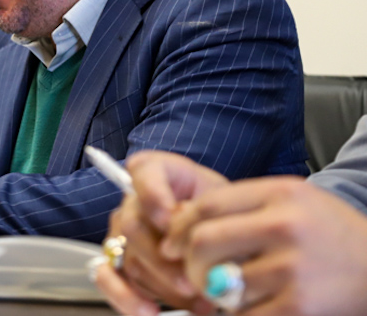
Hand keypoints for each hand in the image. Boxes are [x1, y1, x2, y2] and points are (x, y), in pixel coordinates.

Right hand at [96, 151, 226, 315]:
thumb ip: (204, 210)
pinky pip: (106, 277)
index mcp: (156, 171)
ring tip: (198, 302)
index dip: (153, 196)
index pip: (143, 173)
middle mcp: (132, 200)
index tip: (171, 220)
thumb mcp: (221, 198)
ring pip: (130, 260)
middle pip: (133, 227)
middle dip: (163, 260)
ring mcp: (121, 231)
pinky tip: (149, 311)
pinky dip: (126, 298)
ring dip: (162, 287)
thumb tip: (190, 235)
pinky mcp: (116, 260)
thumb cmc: (219, 210)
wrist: (220, 229)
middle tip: (191, 282)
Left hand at [163, 177, 366, 315]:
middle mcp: (284, 226)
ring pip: (220, 281)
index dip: (179, 227)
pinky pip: (242, 314)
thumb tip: (179, 228)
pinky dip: (237, 314)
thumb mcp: (290, 200)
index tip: (171, 244)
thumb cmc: (326, 231)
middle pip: (204, 242)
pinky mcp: (299, 305)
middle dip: (189, 262)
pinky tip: (251, 306)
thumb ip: (240, 208)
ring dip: (215, 292)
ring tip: (230, 290)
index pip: (207, 206)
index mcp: (278, 193)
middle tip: (194, 273)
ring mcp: (292, 267)